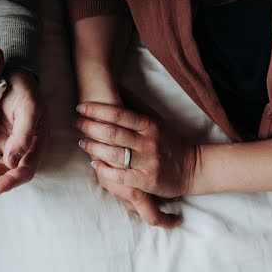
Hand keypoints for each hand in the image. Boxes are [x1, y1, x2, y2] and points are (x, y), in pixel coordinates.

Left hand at [0, 68, 46, 194]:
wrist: (6, 71)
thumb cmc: (23, 88)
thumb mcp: (29, 107)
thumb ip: (23, 135)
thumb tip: (12, 163)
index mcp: (35, 142)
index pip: (25, 169)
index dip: (10, 181)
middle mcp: (18, 148)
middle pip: (4, 170)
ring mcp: (1, 144)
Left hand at [76, 102, 197, 226]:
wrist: (194, 168)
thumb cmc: (171, 142)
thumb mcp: (157, 122)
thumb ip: (137, 111)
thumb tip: (117, 90)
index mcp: (149, 125)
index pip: (118, 114)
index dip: (96, 110)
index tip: (81, 107)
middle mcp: (148, 142)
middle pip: (112, 133)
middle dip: (90, 127)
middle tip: (77, 123)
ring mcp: (147, 162)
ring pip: (113, 153)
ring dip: (93, 147)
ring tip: (82, 142)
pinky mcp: (147, 181)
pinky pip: (120, 175)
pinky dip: (105, 170)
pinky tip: (95, 164)